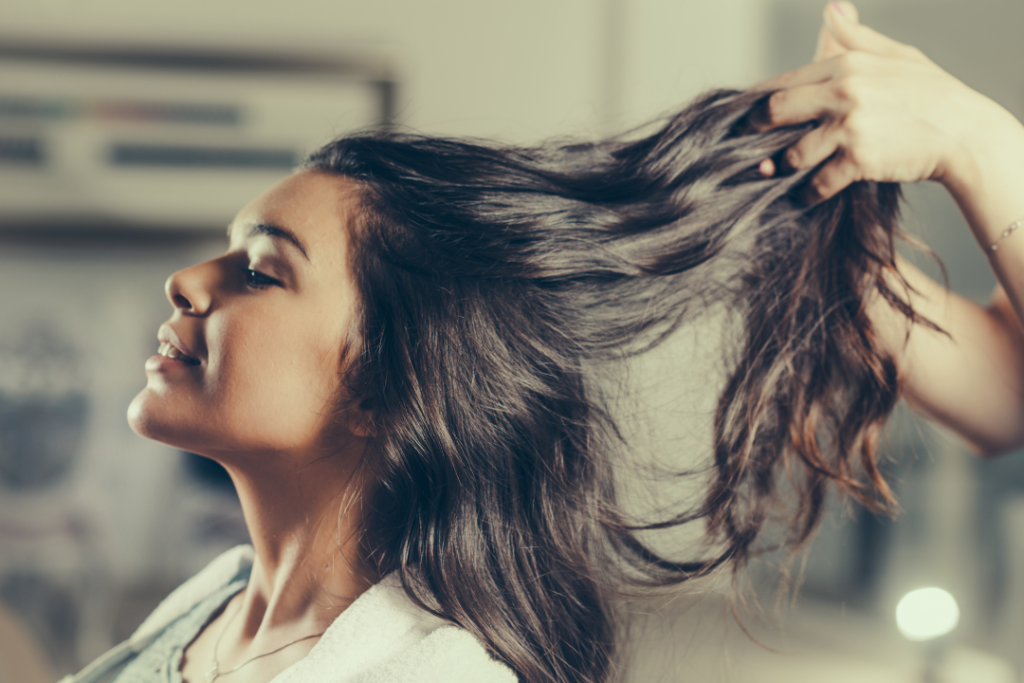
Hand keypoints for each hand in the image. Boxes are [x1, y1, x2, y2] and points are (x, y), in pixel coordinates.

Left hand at [754, 2, 1014, 202]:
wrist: (964, 133)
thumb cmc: (931, 95)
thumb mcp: (896, 55)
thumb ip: (856, 36)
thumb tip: (831, 8)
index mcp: (847, 64)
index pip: (785, 81)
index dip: (759, 101)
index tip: (745, 116)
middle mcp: (844, 92)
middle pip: (777, 110)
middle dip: (756, 130)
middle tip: (742, 145)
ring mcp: (850, 126)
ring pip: (793, 151)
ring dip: (779, 166)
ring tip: (769, 172)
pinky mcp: (859, 159)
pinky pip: (818, 182)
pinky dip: (806, 193)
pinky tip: (801, 197)